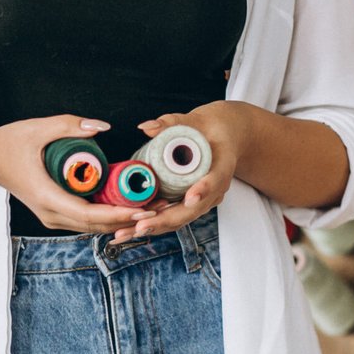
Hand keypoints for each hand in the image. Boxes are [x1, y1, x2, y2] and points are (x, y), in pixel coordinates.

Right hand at [0, 114, 161, 234]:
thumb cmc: (10, 143)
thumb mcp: (38, 128)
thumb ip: (69, 125)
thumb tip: (101, 127)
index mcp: (47, 196)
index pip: (88, 214)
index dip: (118, 214)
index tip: (143, 208)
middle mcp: (50, 214)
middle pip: (96, 225)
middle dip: (128, 219)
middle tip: (159, 208)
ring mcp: (51, 217)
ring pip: (92, 226)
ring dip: (121, 220)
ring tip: (151, 208)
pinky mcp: (55, 213)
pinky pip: (85, 220)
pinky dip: (108, 217)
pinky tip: (129, 206)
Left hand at [110, 101, 249, 242]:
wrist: (222, 138)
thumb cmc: (209, 129)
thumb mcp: (193, 121)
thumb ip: (171, 122)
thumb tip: (146, 127)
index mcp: (222, 165)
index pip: (215, 180)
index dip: (203, 189)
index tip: (189, 198)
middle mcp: (215, 188)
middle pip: (193, 209)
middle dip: (166, 220)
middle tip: (141, 225)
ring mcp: (204, 199)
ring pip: (181, 218)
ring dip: (156, 227)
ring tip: (130, 232)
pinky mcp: (191, 204)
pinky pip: (175, 217)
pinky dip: (156, 224)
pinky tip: (133, 229)